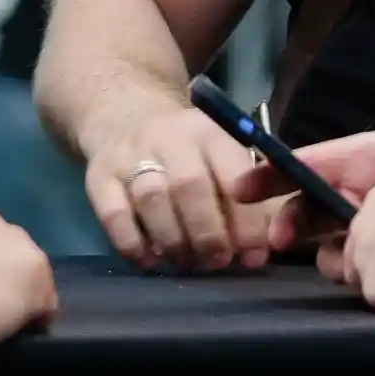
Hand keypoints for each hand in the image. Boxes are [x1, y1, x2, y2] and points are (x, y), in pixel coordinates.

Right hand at [86, 105, 271, 271]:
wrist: (123, 113)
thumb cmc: (188, 150)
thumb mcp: (221, 153)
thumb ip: (251, 194)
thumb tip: (276, 242)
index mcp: (210, 133)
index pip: (233, 176)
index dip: (247, 222)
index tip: (254, 256)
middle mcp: (169, 138)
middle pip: (190, 185)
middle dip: (208, 233)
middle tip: (217, 262)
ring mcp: (130, 155)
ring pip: (152, 198)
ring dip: (173, 240)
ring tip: (186, 262)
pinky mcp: (98, 176)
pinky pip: (113, 214)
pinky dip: (132, 244)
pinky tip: (150, 260)